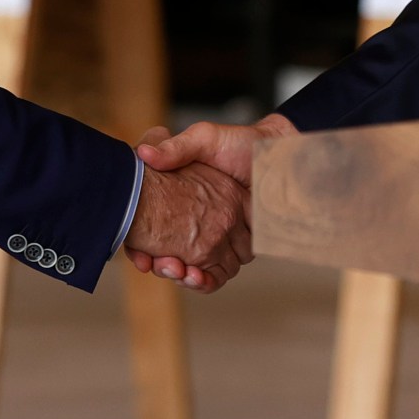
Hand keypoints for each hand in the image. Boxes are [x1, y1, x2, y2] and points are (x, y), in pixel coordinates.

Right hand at [130, 115, 294, 285]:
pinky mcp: (235, 246)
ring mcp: (214, 235)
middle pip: (168, 253)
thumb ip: (176, 148)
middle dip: (160, 264)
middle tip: (158, 264)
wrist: (280, 153)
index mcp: (181, 200)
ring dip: (180, 275)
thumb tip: (143, 153)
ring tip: (179, 272)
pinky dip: (205, 281)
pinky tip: (197, 277)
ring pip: (189, 267)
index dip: (139, 244)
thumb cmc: (241, 142)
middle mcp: (195, 220)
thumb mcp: (204, 138)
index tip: (138, 253)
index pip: (151, 228)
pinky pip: (216, 272)